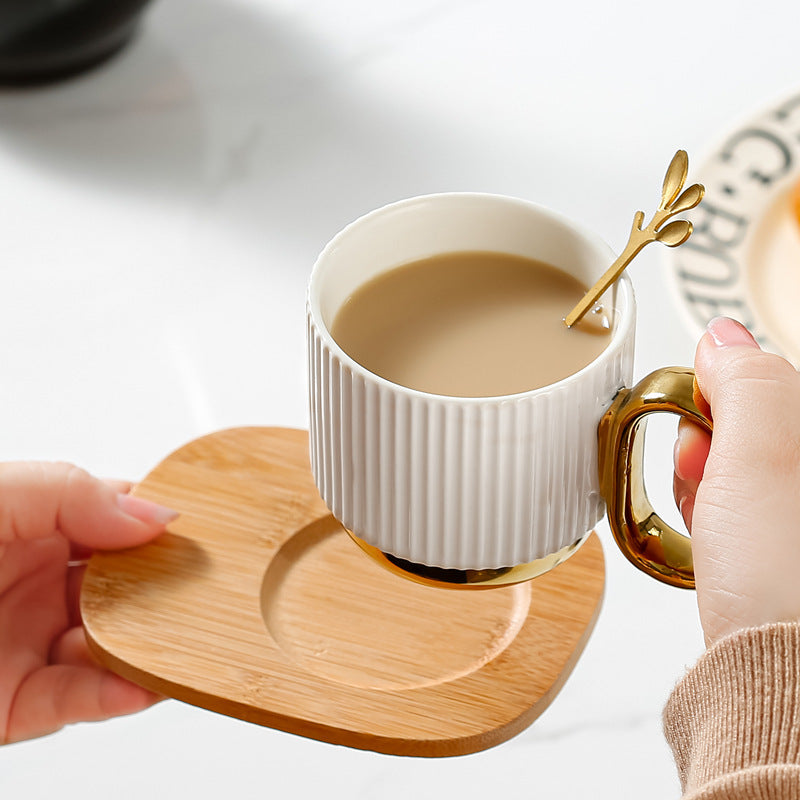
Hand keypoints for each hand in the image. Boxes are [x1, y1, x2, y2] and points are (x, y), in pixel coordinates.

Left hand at [0, 463, 175, 743]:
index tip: (202, 531)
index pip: (117, 518)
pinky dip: (117, 694)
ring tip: (188, 638)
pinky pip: (78, 699)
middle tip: (209, 587)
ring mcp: (28, 643)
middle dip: (167, 587)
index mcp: (34, 525)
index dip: (160, 522)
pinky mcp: (13, 703)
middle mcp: (37, 583)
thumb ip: (73, 493)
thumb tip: (156, 512)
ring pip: (113, 645)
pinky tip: (144, 681)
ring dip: (152, 644)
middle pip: (126, 585)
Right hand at [674, 317, 799, 644]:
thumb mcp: (759, 457)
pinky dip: (710, 512)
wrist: (775, 674)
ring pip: (735, 465)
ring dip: (704, 481)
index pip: (765, 381)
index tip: (701, 426)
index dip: (720, 398)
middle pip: (748, 424)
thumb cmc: (780, 581)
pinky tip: (710, 537)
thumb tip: (723, 335)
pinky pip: (734, 502)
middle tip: (706, 478)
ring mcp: (789, 512)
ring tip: (707, 519)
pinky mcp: (777, 542)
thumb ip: (746, 382)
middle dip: (708, 445)